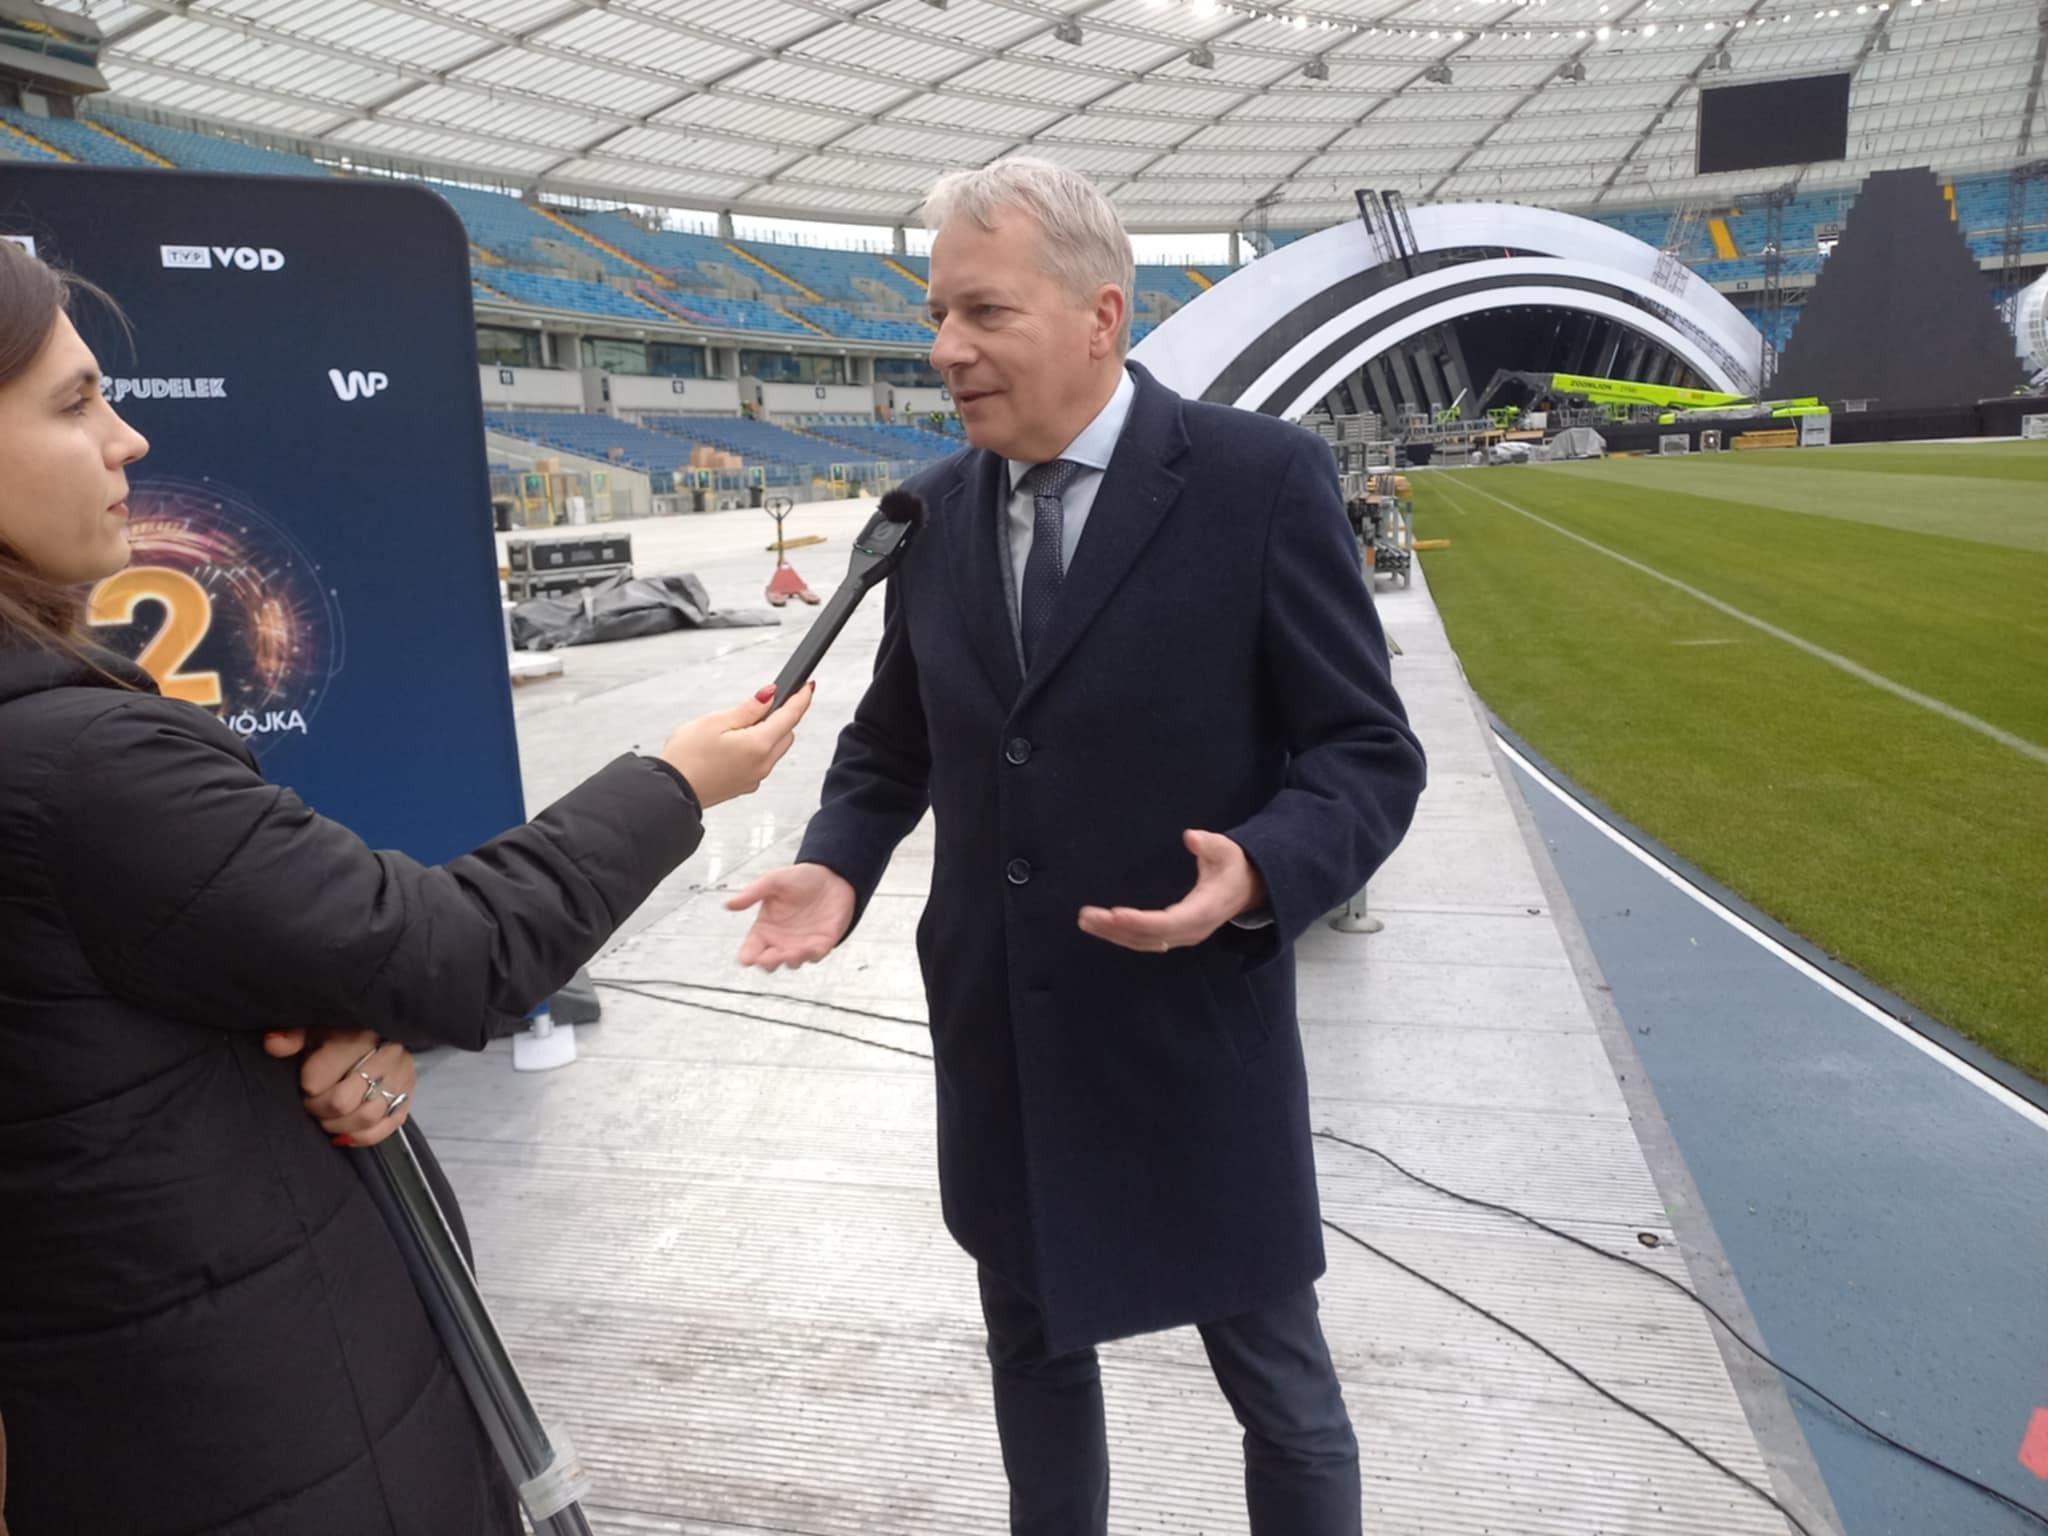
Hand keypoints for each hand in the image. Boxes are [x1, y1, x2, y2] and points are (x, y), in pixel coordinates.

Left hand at [263, 1028, 415, 1146]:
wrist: (380, 1034)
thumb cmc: (341, 1033)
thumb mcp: (315, 1029)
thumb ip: (293, 1037)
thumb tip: (272, 1044)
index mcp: (358, 1036)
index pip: (318, 1079)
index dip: (306, 1089)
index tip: (305, 1084)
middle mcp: (385, 1056)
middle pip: (343, 1102)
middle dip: (320, 1110)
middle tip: (314, 1104)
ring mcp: (401, 1078)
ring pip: (367, 1117)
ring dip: (339, 1126)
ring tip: (328, 1119)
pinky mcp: (409, 1095)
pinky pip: (387, 1127)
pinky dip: (362, 1137)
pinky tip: (345, 1134)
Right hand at [660, 682, 815, 807]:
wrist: (670, 792)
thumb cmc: (687, 758)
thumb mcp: (715, 722)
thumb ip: (747, 709)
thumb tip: (769, 695)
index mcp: (759, 745)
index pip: (790, 717)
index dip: (801, 698)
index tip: (807, 686)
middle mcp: (762, 764)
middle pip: (786, 734)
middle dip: (782, 716)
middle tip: (763, 703)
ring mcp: (755, 778)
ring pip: (775, 749)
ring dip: (769, 733)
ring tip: (739, 725)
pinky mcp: (745, 786)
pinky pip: (761, 762)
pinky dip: (757, 749)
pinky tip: (735, 744)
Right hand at [727, 862, 857, 970]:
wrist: (832, 876)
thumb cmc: (800, 879)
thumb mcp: (774, 881)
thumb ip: (752, 893)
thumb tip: (728, 904)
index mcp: (764, 929)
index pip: (750, 950)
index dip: (747, 957)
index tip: (746, 958)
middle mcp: (780, 941)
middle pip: (769, 963)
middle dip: (768, 962)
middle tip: (768, 956)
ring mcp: (800, 945)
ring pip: (792, 963)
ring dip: (790, 959)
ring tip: (791, 951)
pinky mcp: (821, 944)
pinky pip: (814, 956)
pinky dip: (811, 954)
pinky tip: (809, 946)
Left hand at [1077, 830, 1267, 953]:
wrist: (1247, 889)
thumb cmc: (1232, 866)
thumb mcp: (1226, 850)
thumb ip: (1209, 844)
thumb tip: (1190, 836)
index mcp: (1205, 910)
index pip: (1170, 923)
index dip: (1142, 921)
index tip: (1115, 914)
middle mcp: (1192, 929)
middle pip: (1151, 937)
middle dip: (1118, 929)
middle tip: (1087, 916)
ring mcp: (1183, 935)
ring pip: (1145, 942)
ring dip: (1114, 934)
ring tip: (1086, 921)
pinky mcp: (1175, 935)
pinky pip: (1146, 940)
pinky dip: (1122, 935)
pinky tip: (1102, 926)